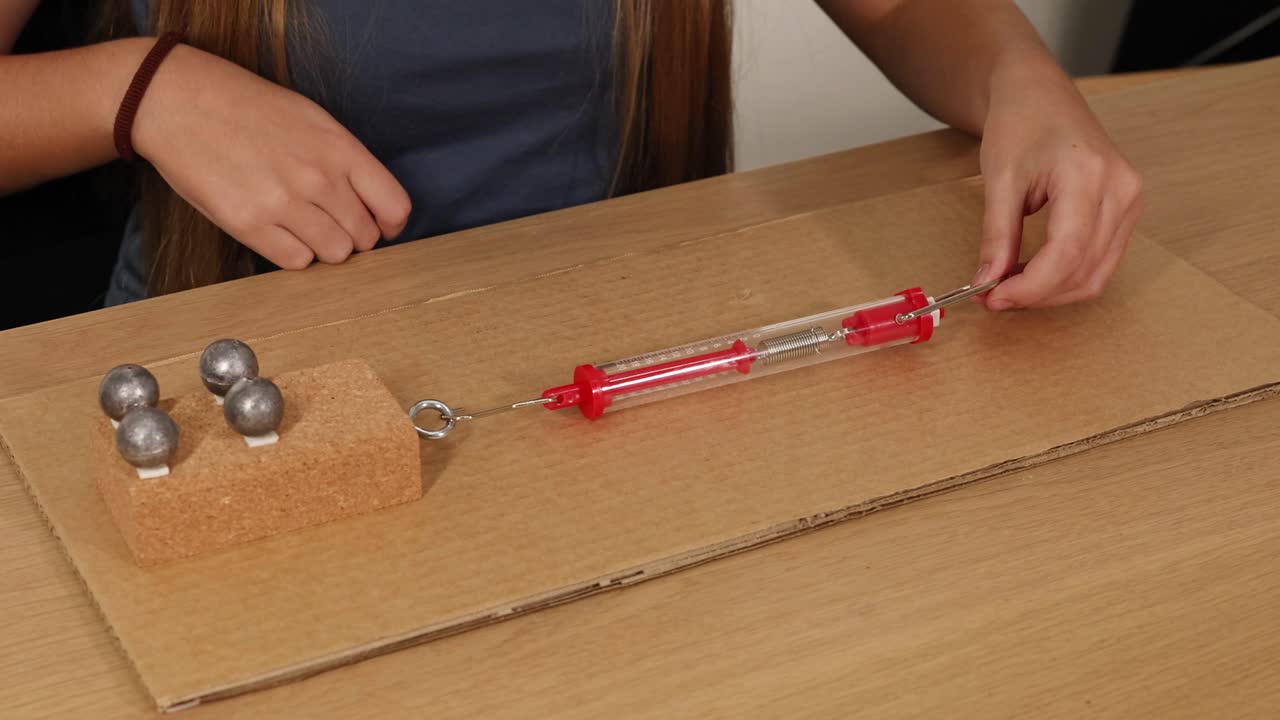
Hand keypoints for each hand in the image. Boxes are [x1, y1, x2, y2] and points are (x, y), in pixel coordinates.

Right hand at [131, 44, 410, 269]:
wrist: (176, 100)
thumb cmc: (246, 107)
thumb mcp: (311, 118)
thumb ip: (345, 160)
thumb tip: (371, 204)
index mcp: (339, 147)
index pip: (395, 206)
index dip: (390, 223)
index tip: (379, 225)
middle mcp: (318, 177)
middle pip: (365, 236)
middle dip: (353, 235)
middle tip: (329, 222)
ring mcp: (284, 202)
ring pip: (335, 253)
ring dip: (324, 247)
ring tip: (301, 225)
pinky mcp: (248, 224)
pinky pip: (297, 261)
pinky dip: (294, 253)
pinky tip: (279, 232)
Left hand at [973, 56, 1142, 310]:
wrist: (1039, 93)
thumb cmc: (1020, 122)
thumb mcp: (999, 179)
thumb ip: (996, 235)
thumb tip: (987, 282)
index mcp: (1090, 175)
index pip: (1066, 253)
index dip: (1030, 287)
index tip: (993, 298)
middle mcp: (1122, 190)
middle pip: (1085, 271)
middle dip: (1037, 294)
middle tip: (993, 297)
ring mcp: (1130, 201)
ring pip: (1096, 275)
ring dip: (1052, 292)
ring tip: (1009, 286)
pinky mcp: (1126, 210)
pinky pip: (1101, 261)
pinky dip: (1066, 277)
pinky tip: (1033, 273)